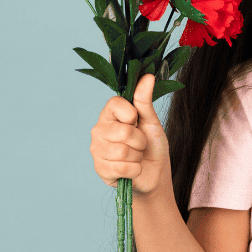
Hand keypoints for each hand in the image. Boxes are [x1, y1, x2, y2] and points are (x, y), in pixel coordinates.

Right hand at [89, 78, 169, 197]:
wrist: (155, 176)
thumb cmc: (152, 147)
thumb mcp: (152, 122)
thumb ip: (145, 101)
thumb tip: (148, 76)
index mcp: (109, 115)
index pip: (114, 104)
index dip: (131, 114)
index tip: (136, 121)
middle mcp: (98, 130)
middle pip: (124, 132)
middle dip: (140, 141)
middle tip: (140, 145)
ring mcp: (97, 150)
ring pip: (123, 151)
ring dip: (137, 157)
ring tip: (135, 157)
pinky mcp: (100, 170)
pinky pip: (121, 168)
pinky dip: (134, 170)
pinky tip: (132, 170)